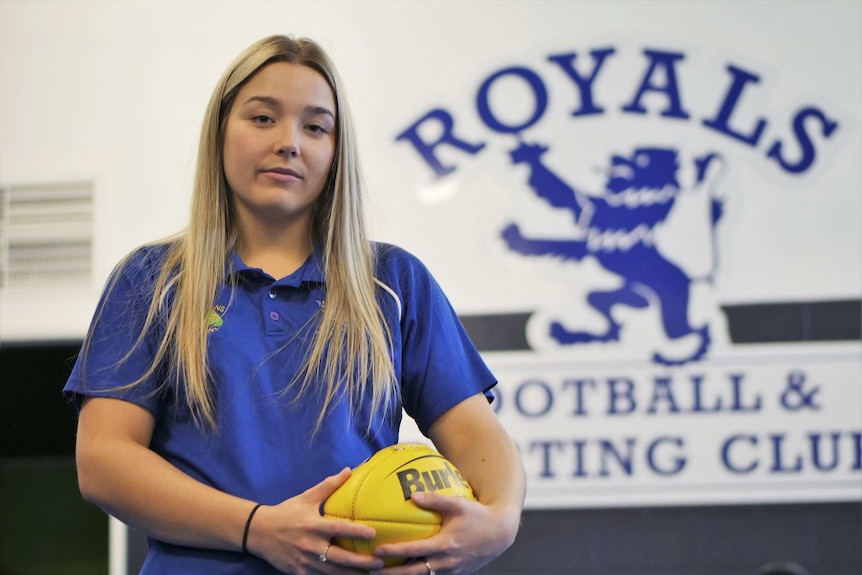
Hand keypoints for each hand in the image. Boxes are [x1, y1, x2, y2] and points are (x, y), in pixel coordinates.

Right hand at [247, 468, 385, 573]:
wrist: (259, 532)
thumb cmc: (286, 513)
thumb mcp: (306, 497)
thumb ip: (328, 485)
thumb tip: (348, 470)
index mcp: (313, 525)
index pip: (338, 529)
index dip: (356, 532)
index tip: (373, 534)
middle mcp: (310, 545)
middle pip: (339, 557)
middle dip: (360, 562)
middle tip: (379, 563)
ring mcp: (304, 561)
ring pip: (332, 572)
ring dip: (352, 574)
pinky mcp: (299, 573)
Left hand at [370, 490, 518, 574]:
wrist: (500, 534)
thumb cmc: (477, 515)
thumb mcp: (458, 504)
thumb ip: (434, 499)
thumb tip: (411, 495)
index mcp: (445, 544)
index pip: (415, 550)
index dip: (395, 552)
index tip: (376, 551)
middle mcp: (446, 561)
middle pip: (413, 573)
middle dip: (392, 574)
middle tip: (370, 572)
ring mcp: (450, 570)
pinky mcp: (454, 573)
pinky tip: (403, 572)